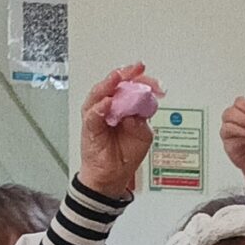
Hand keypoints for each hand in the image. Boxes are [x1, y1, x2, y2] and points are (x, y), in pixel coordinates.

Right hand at [76, 63, 161, 198]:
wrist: (112, 175)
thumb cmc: (125, 153)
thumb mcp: (143, 135)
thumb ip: (143, 120)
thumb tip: (137, 110)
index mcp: (125, 106)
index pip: (131, 86)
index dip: (141, 79)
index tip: (154, 79)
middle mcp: (110, 106)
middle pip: (115, 84)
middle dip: (126, 74)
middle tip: (136, 68)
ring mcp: (98, 114)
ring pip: (99, 93)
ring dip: (109, 84)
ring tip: (118, 77)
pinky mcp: (90, 126)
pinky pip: (93, 114)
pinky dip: (100, 108)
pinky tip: (107, 103)